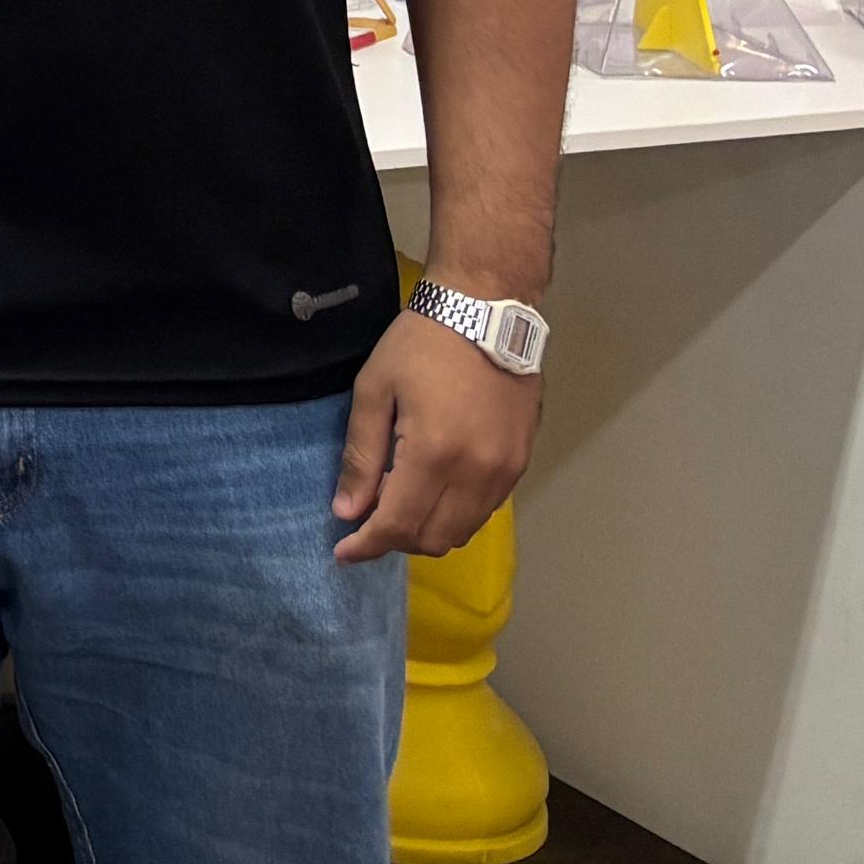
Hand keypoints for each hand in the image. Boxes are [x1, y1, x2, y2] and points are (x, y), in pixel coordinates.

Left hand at [331, 305, 540, 560]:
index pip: (398, 525)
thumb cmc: (421, 343)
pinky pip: (485, 511)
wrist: (488, 310)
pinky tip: (432, 492)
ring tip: (398, 506)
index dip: (367, 546)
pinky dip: (455, 515)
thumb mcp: (374, 390)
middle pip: (433, 538)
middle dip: (395, 540)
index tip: (342, 553)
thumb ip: (361, 456)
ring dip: (427, 532)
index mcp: (434, 454)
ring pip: (463, 531)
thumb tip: (347, 511)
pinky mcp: (521, 463)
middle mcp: (476, 473)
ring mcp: (505, 471)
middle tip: (367, 521)